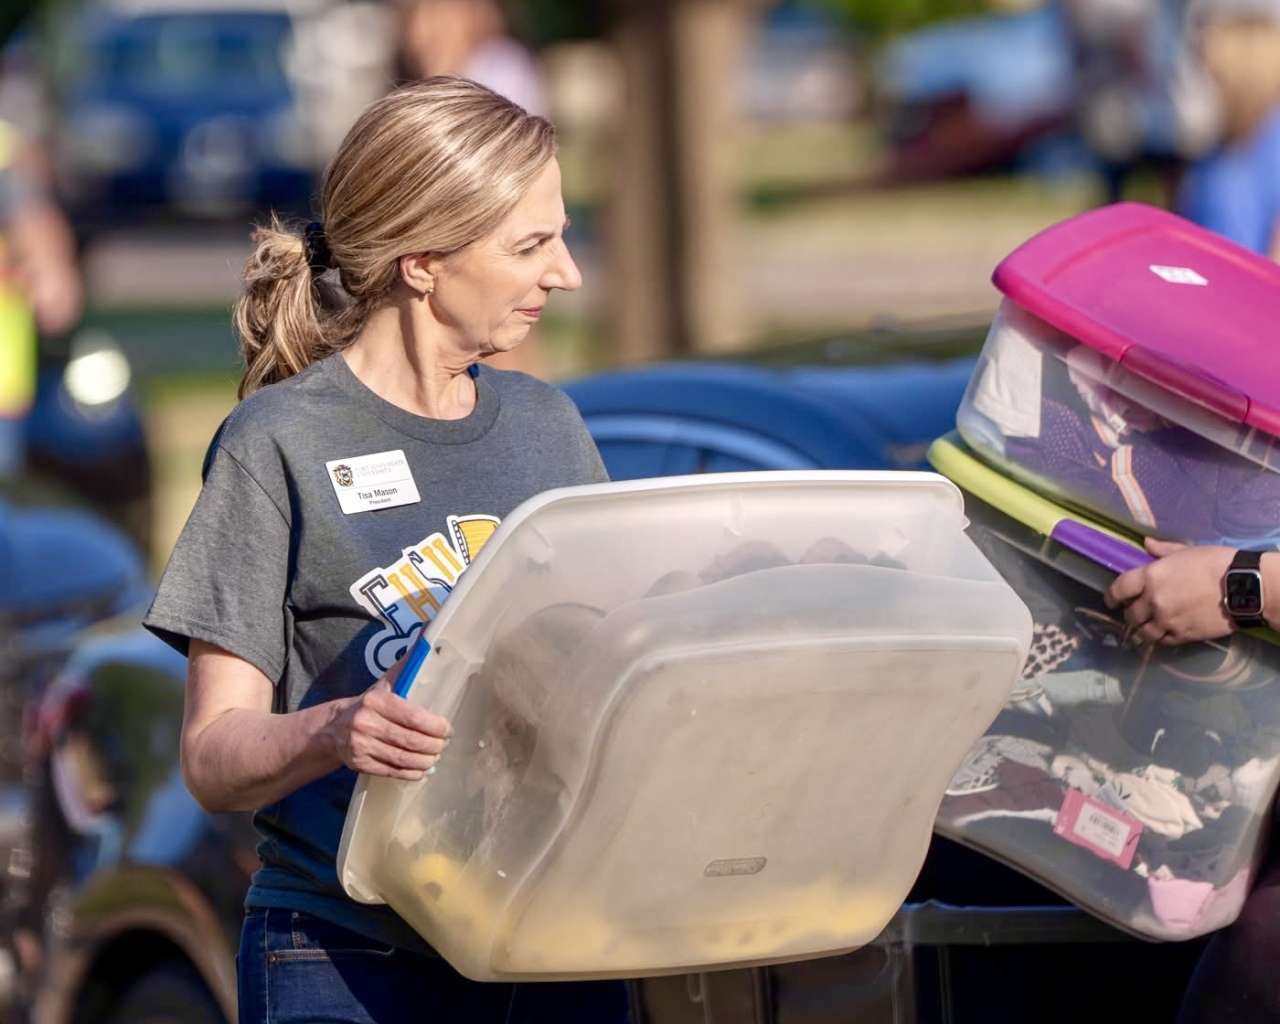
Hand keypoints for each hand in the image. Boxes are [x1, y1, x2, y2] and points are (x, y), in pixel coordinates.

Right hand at [323, 654, 451, 779]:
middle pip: (410, 740)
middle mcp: (366, 724)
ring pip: (403, 758)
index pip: (413, 716)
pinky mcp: (360, 764)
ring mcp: (362, 746)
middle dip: (434, 746)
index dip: (435, 726)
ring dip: (425, 761)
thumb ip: (406, 667)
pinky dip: (411, 773)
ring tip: (435, 757)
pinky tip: (422, 770)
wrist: (333, 728)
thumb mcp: (384, 684)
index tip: (447, 729)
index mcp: (376, 701)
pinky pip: (392, 771)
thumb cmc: (369, 704)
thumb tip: (429, 633)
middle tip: (444, 745)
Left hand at [1104, 539, 1234, 645]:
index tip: (1111, 601)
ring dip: (1142, 631)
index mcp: (1151, 577)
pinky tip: (1163, 634)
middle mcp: (1153, 601)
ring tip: (1144, 629)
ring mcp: (1167, 621)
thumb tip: (1145, 543)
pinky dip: (1160, 639)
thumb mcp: (1186, 551)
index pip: (1119, 589)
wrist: (1243, 587)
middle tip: (1134, 614)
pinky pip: (1163, 642)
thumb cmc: (1215, 563)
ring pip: (1143, 633)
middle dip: (1130, 615)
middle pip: (1130, 615)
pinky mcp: (1183, 635)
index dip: (1111, 597)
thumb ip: (1163, 550)